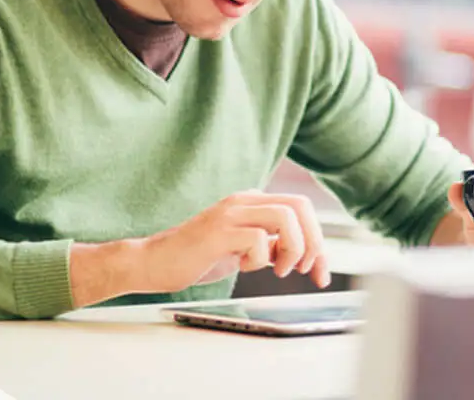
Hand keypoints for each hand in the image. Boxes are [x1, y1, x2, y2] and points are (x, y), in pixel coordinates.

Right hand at [75, 190, 328, 306]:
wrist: (153, 262)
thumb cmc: (196, 257)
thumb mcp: (242, 250)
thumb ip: (270, 246)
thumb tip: (301, 254)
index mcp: (251, 202)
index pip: (301, 208)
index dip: (318, 240)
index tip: (320, 271)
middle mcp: (243, 201)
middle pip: (300, 206)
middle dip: (313, 242)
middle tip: (303, 269)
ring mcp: (229, 214)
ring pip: (285, 216)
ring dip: (292, 248)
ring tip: (278, 269)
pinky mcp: (217, 233)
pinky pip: (257, 239)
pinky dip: (260, 258)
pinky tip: (244, 267)